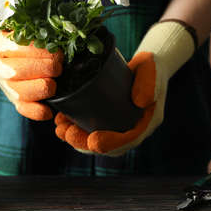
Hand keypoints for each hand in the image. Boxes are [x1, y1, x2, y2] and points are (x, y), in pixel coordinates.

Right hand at [0, 12, 62, 119]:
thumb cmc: (12, 34)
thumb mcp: (17, 24)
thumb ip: (34, 30)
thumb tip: (60, 37)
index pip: (19, 49)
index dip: (42, 51)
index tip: (57, 51)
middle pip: (20, 72)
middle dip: (47, 68)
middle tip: (59, 65)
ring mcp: (3, 85)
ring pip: (23, 93)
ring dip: (45, 87)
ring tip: (54, 81)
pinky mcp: (11, 99)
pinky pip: (24, 110)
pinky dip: (40, 111)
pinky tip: (50, 107)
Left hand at [54, 20, 195, 155]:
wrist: (147, 65)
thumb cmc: (151, 66)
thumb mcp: (151, 71)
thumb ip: (148, 84)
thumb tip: (138, 102)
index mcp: (145, 123)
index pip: (128, 140)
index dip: (111, 144)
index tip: (93, 141)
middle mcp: (132, 129)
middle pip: (108, 146)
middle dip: (84, 143)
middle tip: (66, 133)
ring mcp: (119, 126)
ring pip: (96, 140)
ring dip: (76, 138)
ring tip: (59, 129)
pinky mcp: (108, 118)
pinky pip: (91, 129)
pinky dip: (76, 128)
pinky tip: (61, 121)